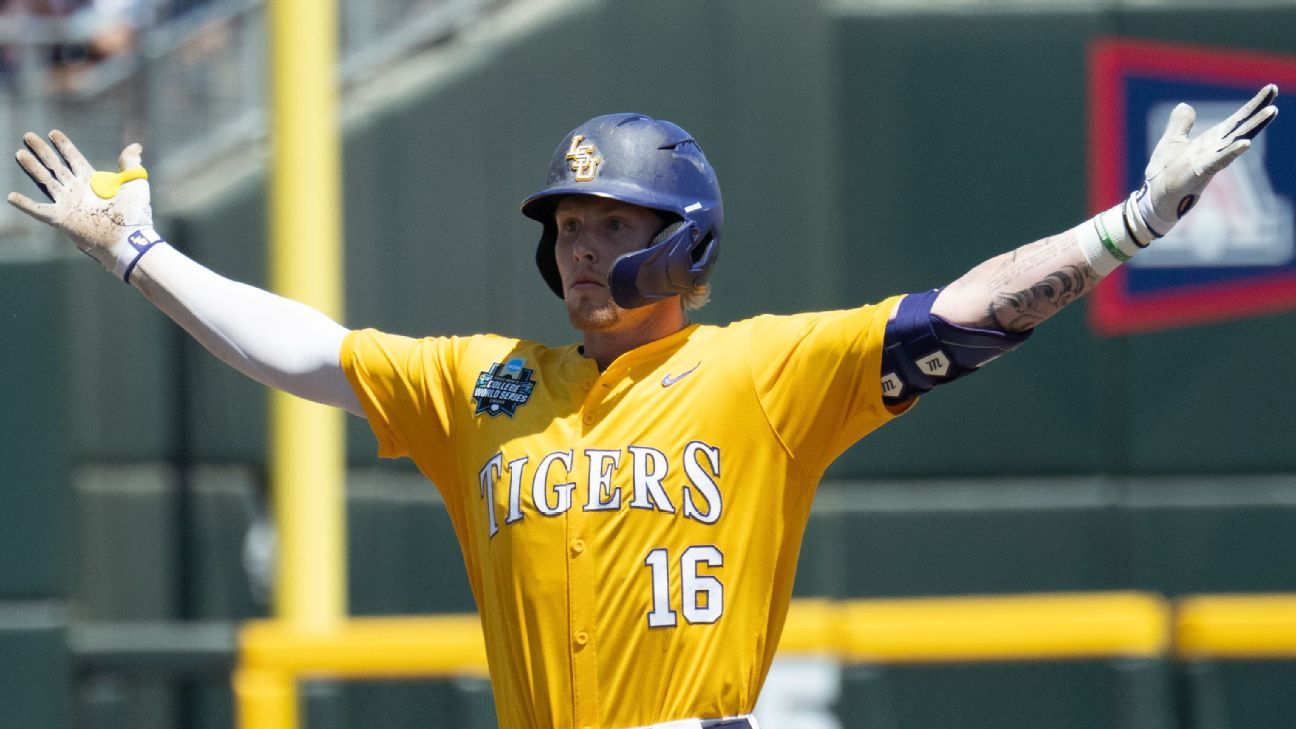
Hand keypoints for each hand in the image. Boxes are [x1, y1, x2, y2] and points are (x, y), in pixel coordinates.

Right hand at [8, 130, 154, 275]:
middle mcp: (78, 191)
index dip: (64, 146)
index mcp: (93, 182)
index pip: (74, 159)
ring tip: (20, 153)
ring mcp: (69, 204)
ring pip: (46, 181)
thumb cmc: (136, 214)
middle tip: (28, 136)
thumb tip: (135, 146)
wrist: (131, 239)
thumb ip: (131, 164)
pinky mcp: (62, 219)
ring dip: (32, 167)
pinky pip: (39, 210)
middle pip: (56, 166)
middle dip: (43, 151)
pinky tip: (11, 196)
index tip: (53, 133)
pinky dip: (25, 204)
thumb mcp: (135, 183)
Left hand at [1132, 84, 1278, 241]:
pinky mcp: (1201, 171)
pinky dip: (1232, 151)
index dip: (1253, 105)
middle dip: (1259, 110)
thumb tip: (1184, 105)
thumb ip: (1180, 123)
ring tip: (1272, 111)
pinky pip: (1220, 160)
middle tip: (1275, 92)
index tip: (1271, 88)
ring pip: (1237, 140)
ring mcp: (1211, 160)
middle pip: (1242, 126)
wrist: (1154, 195)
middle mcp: (1216, 148)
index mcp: (1211, 140)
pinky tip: (1246, 142)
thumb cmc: (1165, 171)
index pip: (1237, 119)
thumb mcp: (1172, 140)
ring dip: (1254, 126)